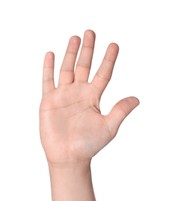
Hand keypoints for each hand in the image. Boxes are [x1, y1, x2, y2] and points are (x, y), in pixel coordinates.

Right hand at [39, 30, 138, 166]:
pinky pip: (48, 80)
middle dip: (88, 50)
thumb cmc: (88, 144)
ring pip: (67, 69)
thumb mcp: (109, 127)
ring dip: (71, 54)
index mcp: (94, 98)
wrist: (68, 156)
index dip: (109, 60)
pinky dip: (48, 68)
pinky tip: (51, 55)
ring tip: (75, 38)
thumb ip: (120, 111)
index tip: (114, 45)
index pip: (103, 74)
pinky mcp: (49, 100)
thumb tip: (136, 99)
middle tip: (91, 32)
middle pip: (84, 66)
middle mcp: (79, 93)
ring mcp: (63, 95)